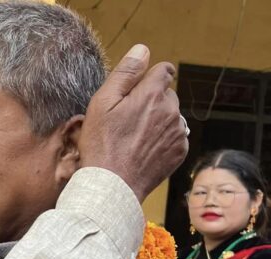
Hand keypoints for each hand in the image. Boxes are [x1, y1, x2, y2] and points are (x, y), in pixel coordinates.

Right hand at [78, 44, 188, 201]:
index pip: (164, 70)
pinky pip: (174, 137)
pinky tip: (142, 150)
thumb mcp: (102, 103)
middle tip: (126, 120)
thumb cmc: (102, 144)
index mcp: (152, 94)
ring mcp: (178, 132)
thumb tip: (142, 50)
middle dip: (151, 100)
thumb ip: (125, 73)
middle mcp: (172, 110)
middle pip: (166, 94)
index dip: (149, 77)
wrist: (113, 185)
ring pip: (171, 115)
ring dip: (157, 120)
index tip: (135, 91)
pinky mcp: (179, 152)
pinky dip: (161, 140)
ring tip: (133, 138)